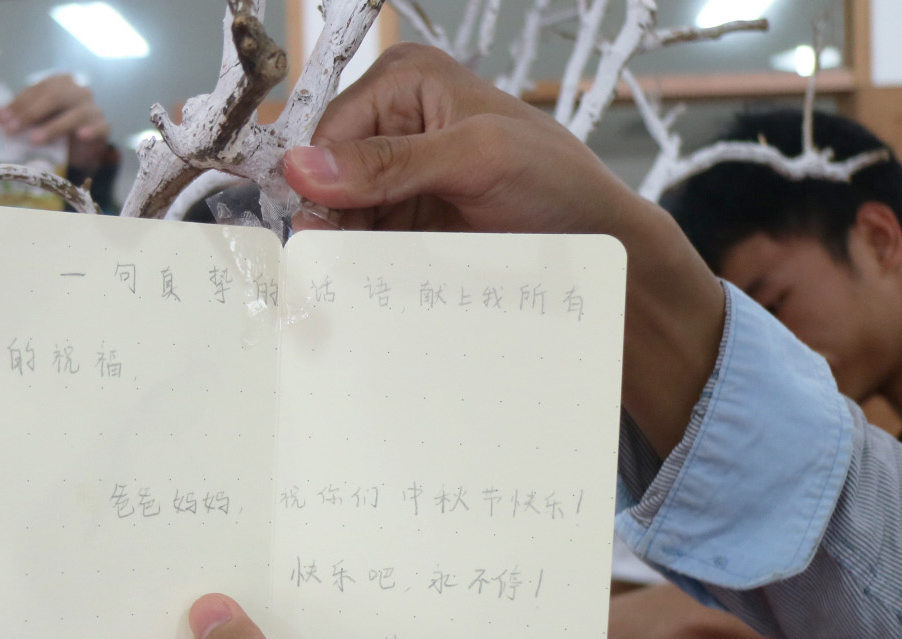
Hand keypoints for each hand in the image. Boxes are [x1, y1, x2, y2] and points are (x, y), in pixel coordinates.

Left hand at [0, 74, 110, 171]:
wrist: (84, 146)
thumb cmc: (57, 128)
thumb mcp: (36, 121)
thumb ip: (18, 116)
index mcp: (59, 83)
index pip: (37, 90)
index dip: (18, 104)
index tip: (1, 119)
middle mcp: (77, 90)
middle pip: (55, 96)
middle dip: (31, 113)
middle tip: (12, 130)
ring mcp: (92, 107)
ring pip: (76, 113)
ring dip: (54, 126)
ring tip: (35, 139)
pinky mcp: (104, 125)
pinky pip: (101, 126)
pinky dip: (91, 130)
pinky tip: (80, 135)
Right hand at [282, 43, 724, 452]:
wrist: (597, 246)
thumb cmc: (555, 183)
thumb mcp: (474, 158)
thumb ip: (390, 163)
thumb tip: (303, 167)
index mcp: (405, 82)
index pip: (329, 131)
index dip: (314, 181)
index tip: (313, 231)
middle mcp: (393, 125)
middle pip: (327, 180)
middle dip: (326, 223)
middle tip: (323, 270)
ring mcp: (398, 180)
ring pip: (340, 220)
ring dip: (341, 255)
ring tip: (338, 290)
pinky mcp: (407, 226)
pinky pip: (365, 249)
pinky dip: (360, 272)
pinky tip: (359, 292)